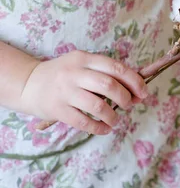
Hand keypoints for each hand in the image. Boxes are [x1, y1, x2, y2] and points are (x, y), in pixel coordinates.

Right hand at [20, 51, 147, 134]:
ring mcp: (65, 92)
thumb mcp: (82, 66)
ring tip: (115, 120)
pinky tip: (105, 129)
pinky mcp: (57, 110)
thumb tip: (138, 94)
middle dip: (125, 98)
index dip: (135, 81)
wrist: (28, 84)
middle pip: (109, 85)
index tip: (143, 93)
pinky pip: (84, 122)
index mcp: (84, 58)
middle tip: (128, 105)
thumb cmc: (64, 75)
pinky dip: (99, 128)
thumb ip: (107, 75)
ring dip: (113, 116)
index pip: (116, 68)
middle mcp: (74, 73)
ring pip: (98, 106)